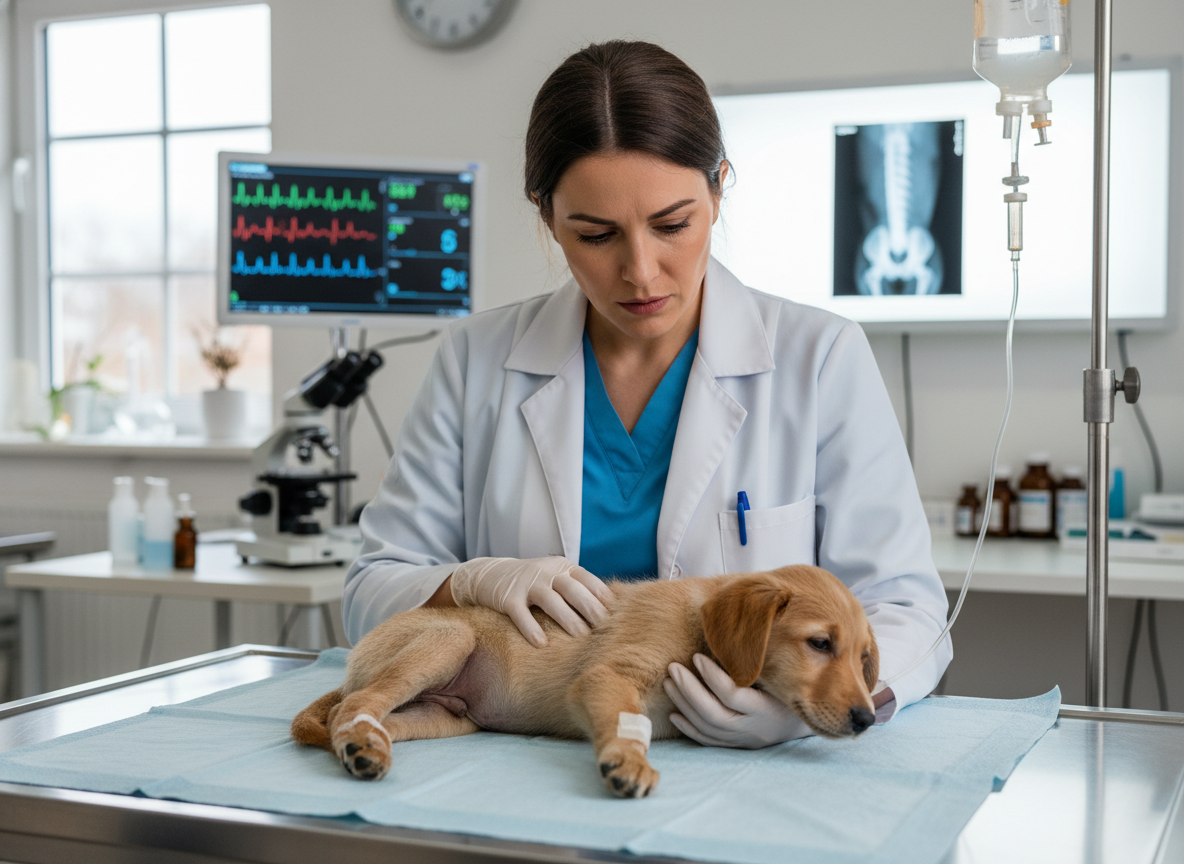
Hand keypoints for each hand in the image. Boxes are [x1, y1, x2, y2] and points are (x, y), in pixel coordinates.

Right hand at [449, 556, 612, 646]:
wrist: (489, 574)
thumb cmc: (532, 583)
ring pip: (550, 600)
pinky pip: (521, 614)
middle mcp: (547, 572)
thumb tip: (610, 612)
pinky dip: (531, 628)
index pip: (587, 579)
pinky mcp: (508, 597)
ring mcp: (527, 584)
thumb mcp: (555, 578)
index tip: (617, 615)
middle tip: (605, 628)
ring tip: (581, 637)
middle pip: (573, 589)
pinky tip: (540, 644)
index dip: (603, 596)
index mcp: (562, 567)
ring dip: (567, 619)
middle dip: (591, 608)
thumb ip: (578, 589)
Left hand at [663, 654, 810, 748]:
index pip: (732, 694)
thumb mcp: (780, 678)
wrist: (803, 724)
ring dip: (684, 705)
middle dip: (689, 690)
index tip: (696, 656)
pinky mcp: (736, 746)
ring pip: (707, 727)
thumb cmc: (791, 690)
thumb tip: (727, 639)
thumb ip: (755, 666)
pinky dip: (689, 728)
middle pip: (713, 714)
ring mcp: (743, 740)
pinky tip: (674, 714)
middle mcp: (753, 729)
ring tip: (669, 683)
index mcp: (766, 709)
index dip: (712, 676)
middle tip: (673, 668)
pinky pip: (708, 741)